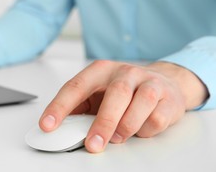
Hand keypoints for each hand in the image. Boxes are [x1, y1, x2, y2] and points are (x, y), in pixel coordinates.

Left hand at [39, 60, 208, 152]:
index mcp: (100, 70)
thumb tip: (62, 127)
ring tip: (117, 138)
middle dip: (103, 123)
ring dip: (126, 127)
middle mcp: (125, 72)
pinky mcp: (167, 98)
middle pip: (115, 94)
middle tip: (92, 145)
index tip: (48, 125)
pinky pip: (156, 119)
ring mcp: (148, 82)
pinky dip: (145, 131)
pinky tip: (139, 129)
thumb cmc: (125, 90)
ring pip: (140, 104)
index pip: (76, 86)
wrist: (164, 82)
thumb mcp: (98, 93)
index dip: (60, 106)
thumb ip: (82, 106)